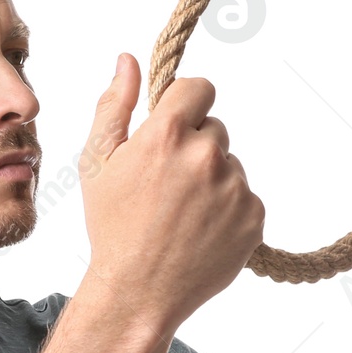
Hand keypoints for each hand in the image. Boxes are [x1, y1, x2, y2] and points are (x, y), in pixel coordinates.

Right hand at [77, 54, 264, 334]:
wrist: (138, 292)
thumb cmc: (111, 226)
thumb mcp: (97, 162)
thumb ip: (114, 105)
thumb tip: (127, 60)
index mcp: (166, 135)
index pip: (199, 87)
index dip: (185, 104)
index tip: (174, 125)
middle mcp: (206, 155)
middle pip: (214, 127)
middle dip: (194, 146)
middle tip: (167, 184)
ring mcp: (234, 187)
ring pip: (230, 164)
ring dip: (212, 179)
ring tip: (182, 214)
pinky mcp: (254, 216)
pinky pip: (245, 196)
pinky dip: (228, 209)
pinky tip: (200, 231)